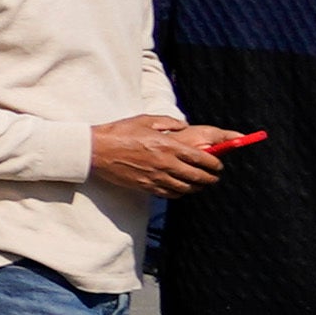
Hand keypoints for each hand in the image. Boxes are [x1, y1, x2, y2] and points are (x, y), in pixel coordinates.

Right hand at [87, 115, 234, 197]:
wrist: (97, 150)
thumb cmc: (120, 132)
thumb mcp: (145, 120)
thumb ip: (168, 122)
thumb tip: (183, 125)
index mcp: (168, 146)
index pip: (200, 158)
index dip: (214, 163)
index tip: (219, 164)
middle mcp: (165, 164)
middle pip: (196, 176)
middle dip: (210, 178)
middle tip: (215, 177)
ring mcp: (156, 177)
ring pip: (185, 188)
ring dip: (197, 188)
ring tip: (201, 185)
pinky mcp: (146, 187)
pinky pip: (169, 194)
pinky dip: (180, 193)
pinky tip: (181, 190)